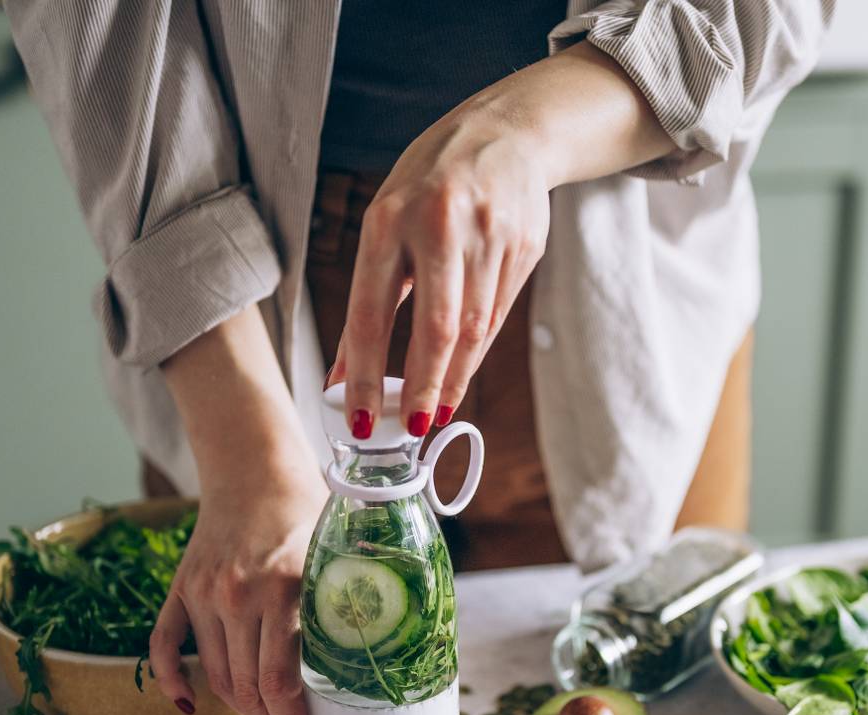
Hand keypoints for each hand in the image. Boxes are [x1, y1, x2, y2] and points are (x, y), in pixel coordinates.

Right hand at [154, 305, 328, 714]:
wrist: (256, 460)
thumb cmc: (311, 504)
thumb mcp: (343, 547)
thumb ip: (355, 598)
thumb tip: (393, 656)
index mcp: (285, 585)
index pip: (283, 681)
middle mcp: (238, 594)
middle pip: (250, 691)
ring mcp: (204, 593)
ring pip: (217, 675)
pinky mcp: (183, 586)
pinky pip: (165, 643)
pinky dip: (171, 678)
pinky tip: (188, 707)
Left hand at [333, 106, 549, 436]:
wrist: (508, 132)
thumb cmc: (430, 183)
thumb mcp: (386, 222)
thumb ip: (368, 298)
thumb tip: (342, 372)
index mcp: (391, 218)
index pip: (372, 312)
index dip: (363, 373)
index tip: (360, 418)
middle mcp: (443, 225)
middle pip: (436, 328)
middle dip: (422, 386)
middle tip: (412, 428)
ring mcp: (491, 236)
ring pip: (473, 329)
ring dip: (453, 378)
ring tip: (435, 411)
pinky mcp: (525, 247)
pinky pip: (497, 314)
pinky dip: (476, 351)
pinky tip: (461, 371)